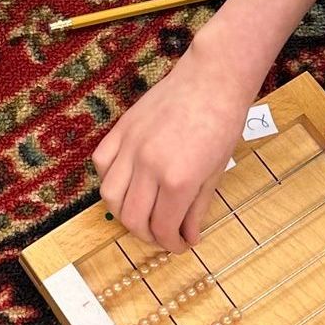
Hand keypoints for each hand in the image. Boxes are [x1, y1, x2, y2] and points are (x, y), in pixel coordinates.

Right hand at [92, 49, 253, 251]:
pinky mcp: (122, 128)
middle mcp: (148, 165)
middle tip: (162, 234)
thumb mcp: (215, 174)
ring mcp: (130, 145)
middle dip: (147, 235)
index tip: (180, 244)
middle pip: (132, 218)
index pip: (163, 228)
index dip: (171, 244)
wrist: (211, 80)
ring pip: (110, 194)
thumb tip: (187, 236)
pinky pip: (102, 162)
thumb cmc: (222, 125)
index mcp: (177, 180)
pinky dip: (110, 179)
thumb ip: (196, 209)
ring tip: (142, 212)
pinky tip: (128, 182)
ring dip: (124, 212)